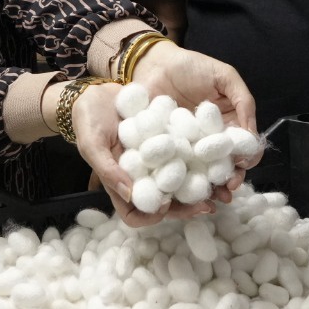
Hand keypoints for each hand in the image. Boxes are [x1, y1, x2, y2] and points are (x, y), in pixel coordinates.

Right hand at [69, 81, 219, 227]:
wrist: (96, 92)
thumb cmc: (88, 121)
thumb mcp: (92, 144)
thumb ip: (108, 170)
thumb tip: (130, 194)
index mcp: (120, 184)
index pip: (134, 214)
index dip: (150, 216)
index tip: (165, 205)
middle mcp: (141, 177)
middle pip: (165, 202)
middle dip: (186, 207)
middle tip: (208, 204)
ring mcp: (156, 161)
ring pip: (179, 182)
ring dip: (198, 187)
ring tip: (220, 186)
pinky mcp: (167, 142)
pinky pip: (184, 156)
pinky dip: (199, 160)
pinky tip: (215, 156)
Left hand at [131, 41, 261, 203]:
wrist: (154, 62)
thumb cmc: (192, 66)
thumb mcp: (225, 77)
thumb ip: (243, 101)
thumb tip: (252, 134)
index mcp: (228, 125)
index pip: (243, 148)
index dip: (247, 159)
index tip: (244, 165)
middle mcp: (209, 141)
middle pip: (224, 166)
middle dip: (228, 180)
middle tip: (227, 189)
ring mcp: (187, 148)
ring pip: (201, 173)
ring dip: (208, 188)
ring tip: (209, 198)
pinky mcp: (165, 150)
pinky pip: (174, 168)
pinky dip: (179, 181)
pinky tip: (183, 190)